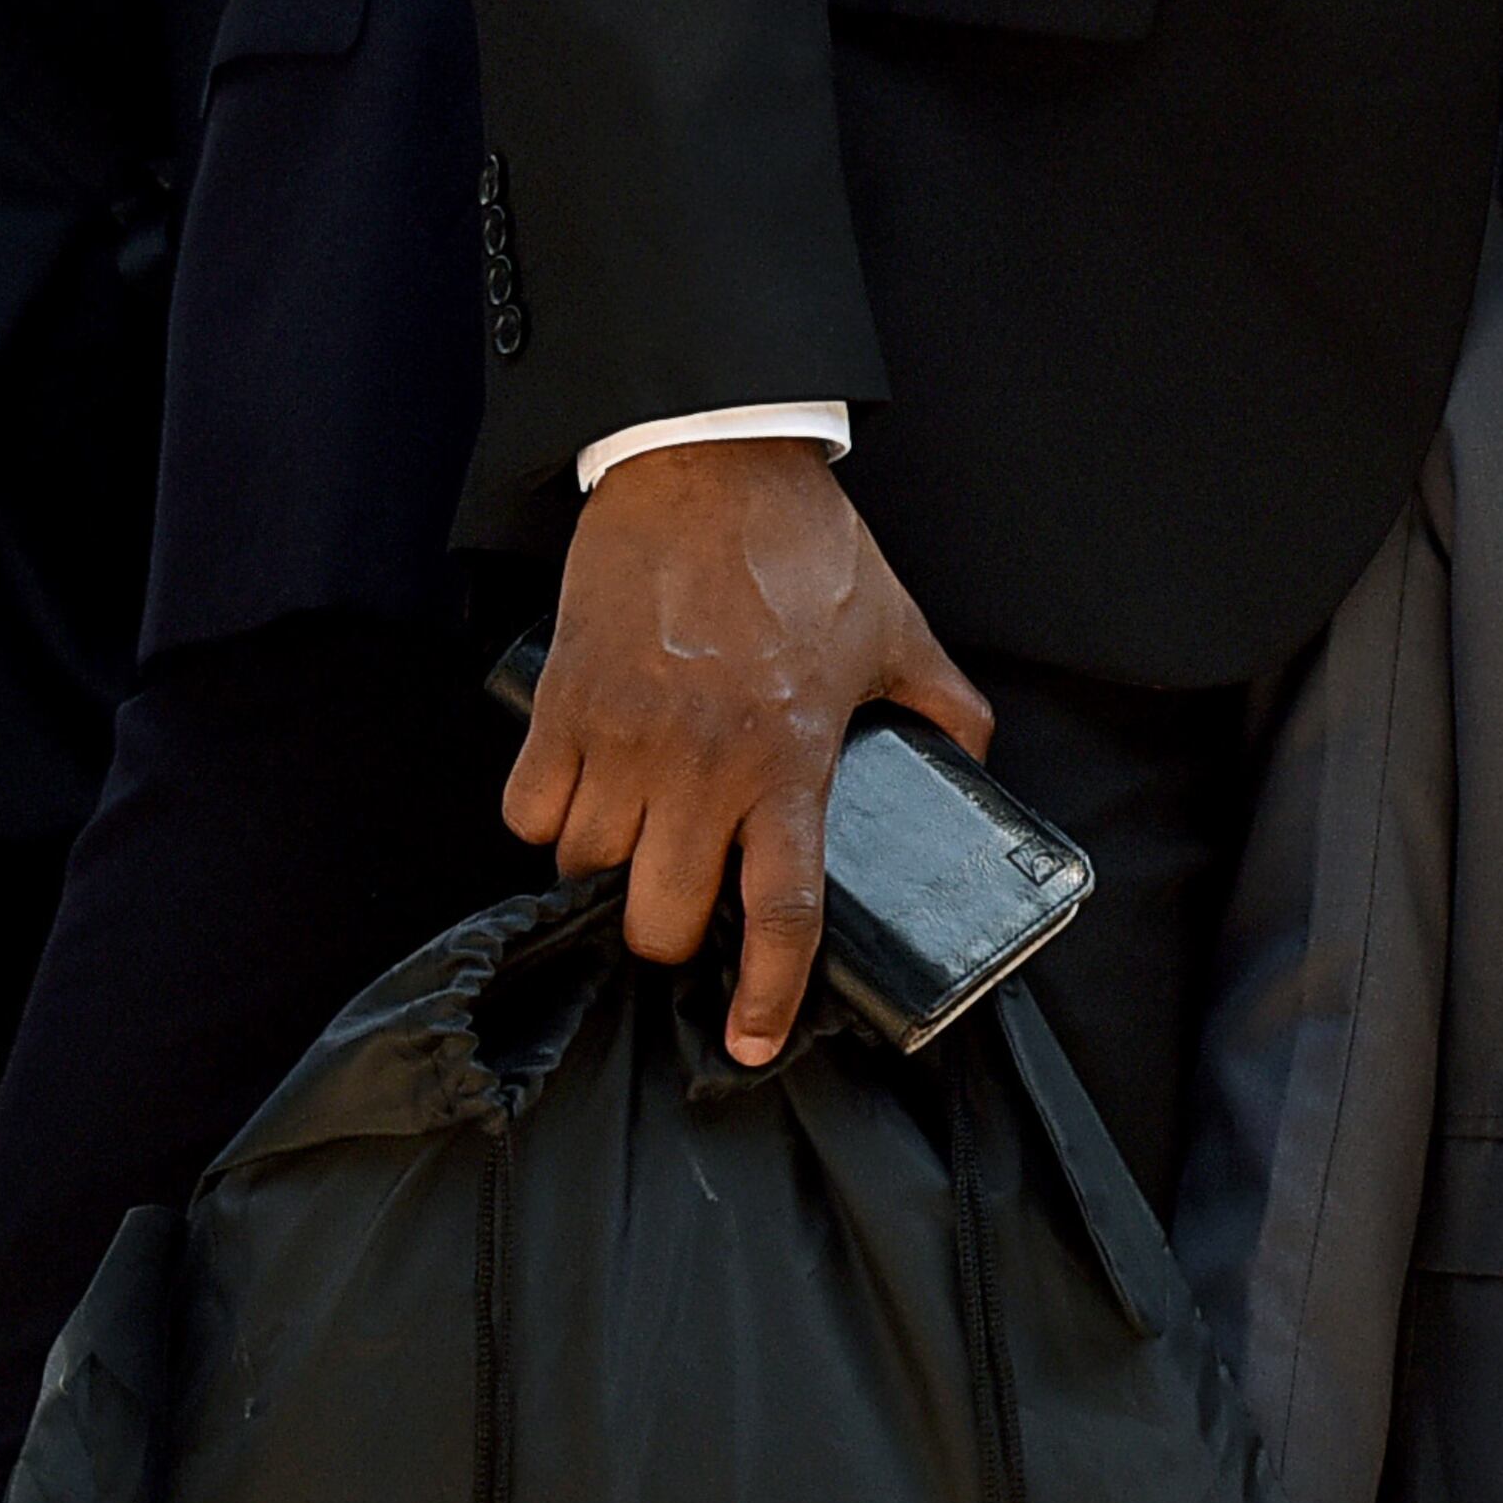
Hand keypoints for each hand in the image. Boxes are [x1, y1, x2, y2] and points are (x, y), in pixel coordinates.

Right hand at [504, 438, 989, 1068]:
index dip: (764, 995)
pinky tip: (575, 797)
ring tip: (633, 846)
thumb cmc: (801, 546)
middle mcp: (701, 765)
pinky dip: (544, 818)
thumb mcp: (896, 630)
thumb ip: (942, 707)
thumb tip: (975, 761)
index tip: (751, 1041)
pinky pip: (527, 807)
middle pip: (661, 917)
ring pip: (585, 868)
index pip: (777, 912)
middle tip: (684, 913)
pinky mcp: (563, 702)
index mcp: (789, 761)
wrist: (707, 461)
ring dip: (607, 873)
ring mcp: (623, 736)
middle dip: (669, 938)